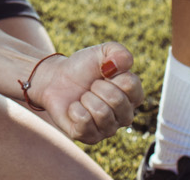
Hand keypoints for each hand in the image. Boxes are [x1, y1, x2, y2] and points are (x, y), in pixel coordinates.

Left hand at [27, 43, 142, 144]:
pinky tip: (74, 107)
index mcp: (133, 96)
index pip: (131, 84)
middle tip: (90, 86)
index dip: (112, 74)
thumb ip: (118, 52)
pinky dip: (75, 109)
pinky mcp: (89, 137)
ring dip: (86, 98)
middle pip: (116, 100)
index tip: (103, 73)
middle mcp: (125, 116)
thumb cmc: (83, 68)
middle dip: (97, 87)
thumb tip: (125, 64)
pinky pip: (85, 122)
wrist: (56, 79)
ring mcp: (108, 129)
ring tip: (83, 97)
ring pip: (101, 113)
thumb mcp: (102, 52)